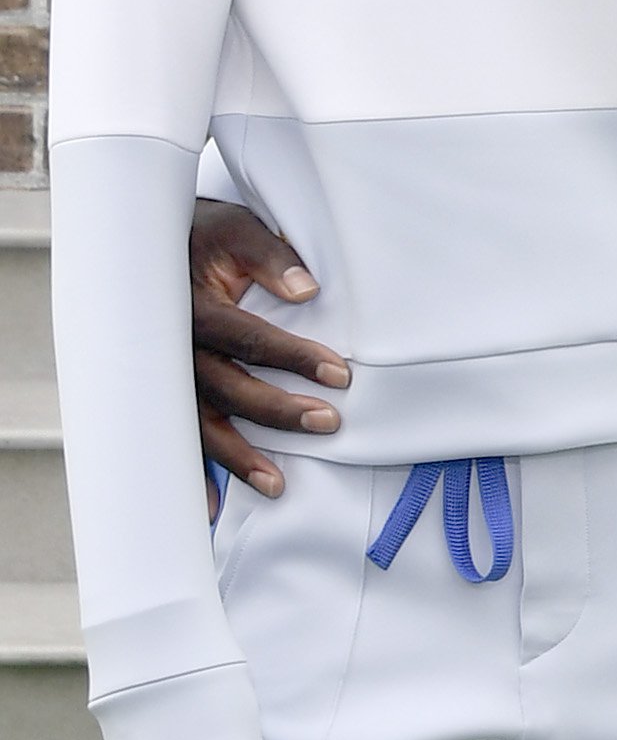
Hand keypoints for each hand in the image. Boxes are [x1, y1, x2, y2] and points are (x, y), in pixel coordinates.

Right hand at [187, 199, 350, 496]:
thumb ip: (272, 256)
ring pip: (198, 423)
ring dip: (236, 457)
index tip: (339, 375)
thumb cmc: (206, 237)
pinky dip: (191, 475)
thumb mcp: (238, 229)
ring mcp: (162, 374)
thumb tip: (308, 289)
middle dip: (277, 411)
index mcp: (191, 305)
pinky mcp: (163, 391)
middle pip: (226, 387)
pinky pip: (174, 437)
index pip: (248, 337)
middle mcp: (171, 346)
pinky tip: (210, 510)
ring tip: (276, 486)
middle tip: (329, 423)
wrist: (153, 244)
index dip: (293, 357)